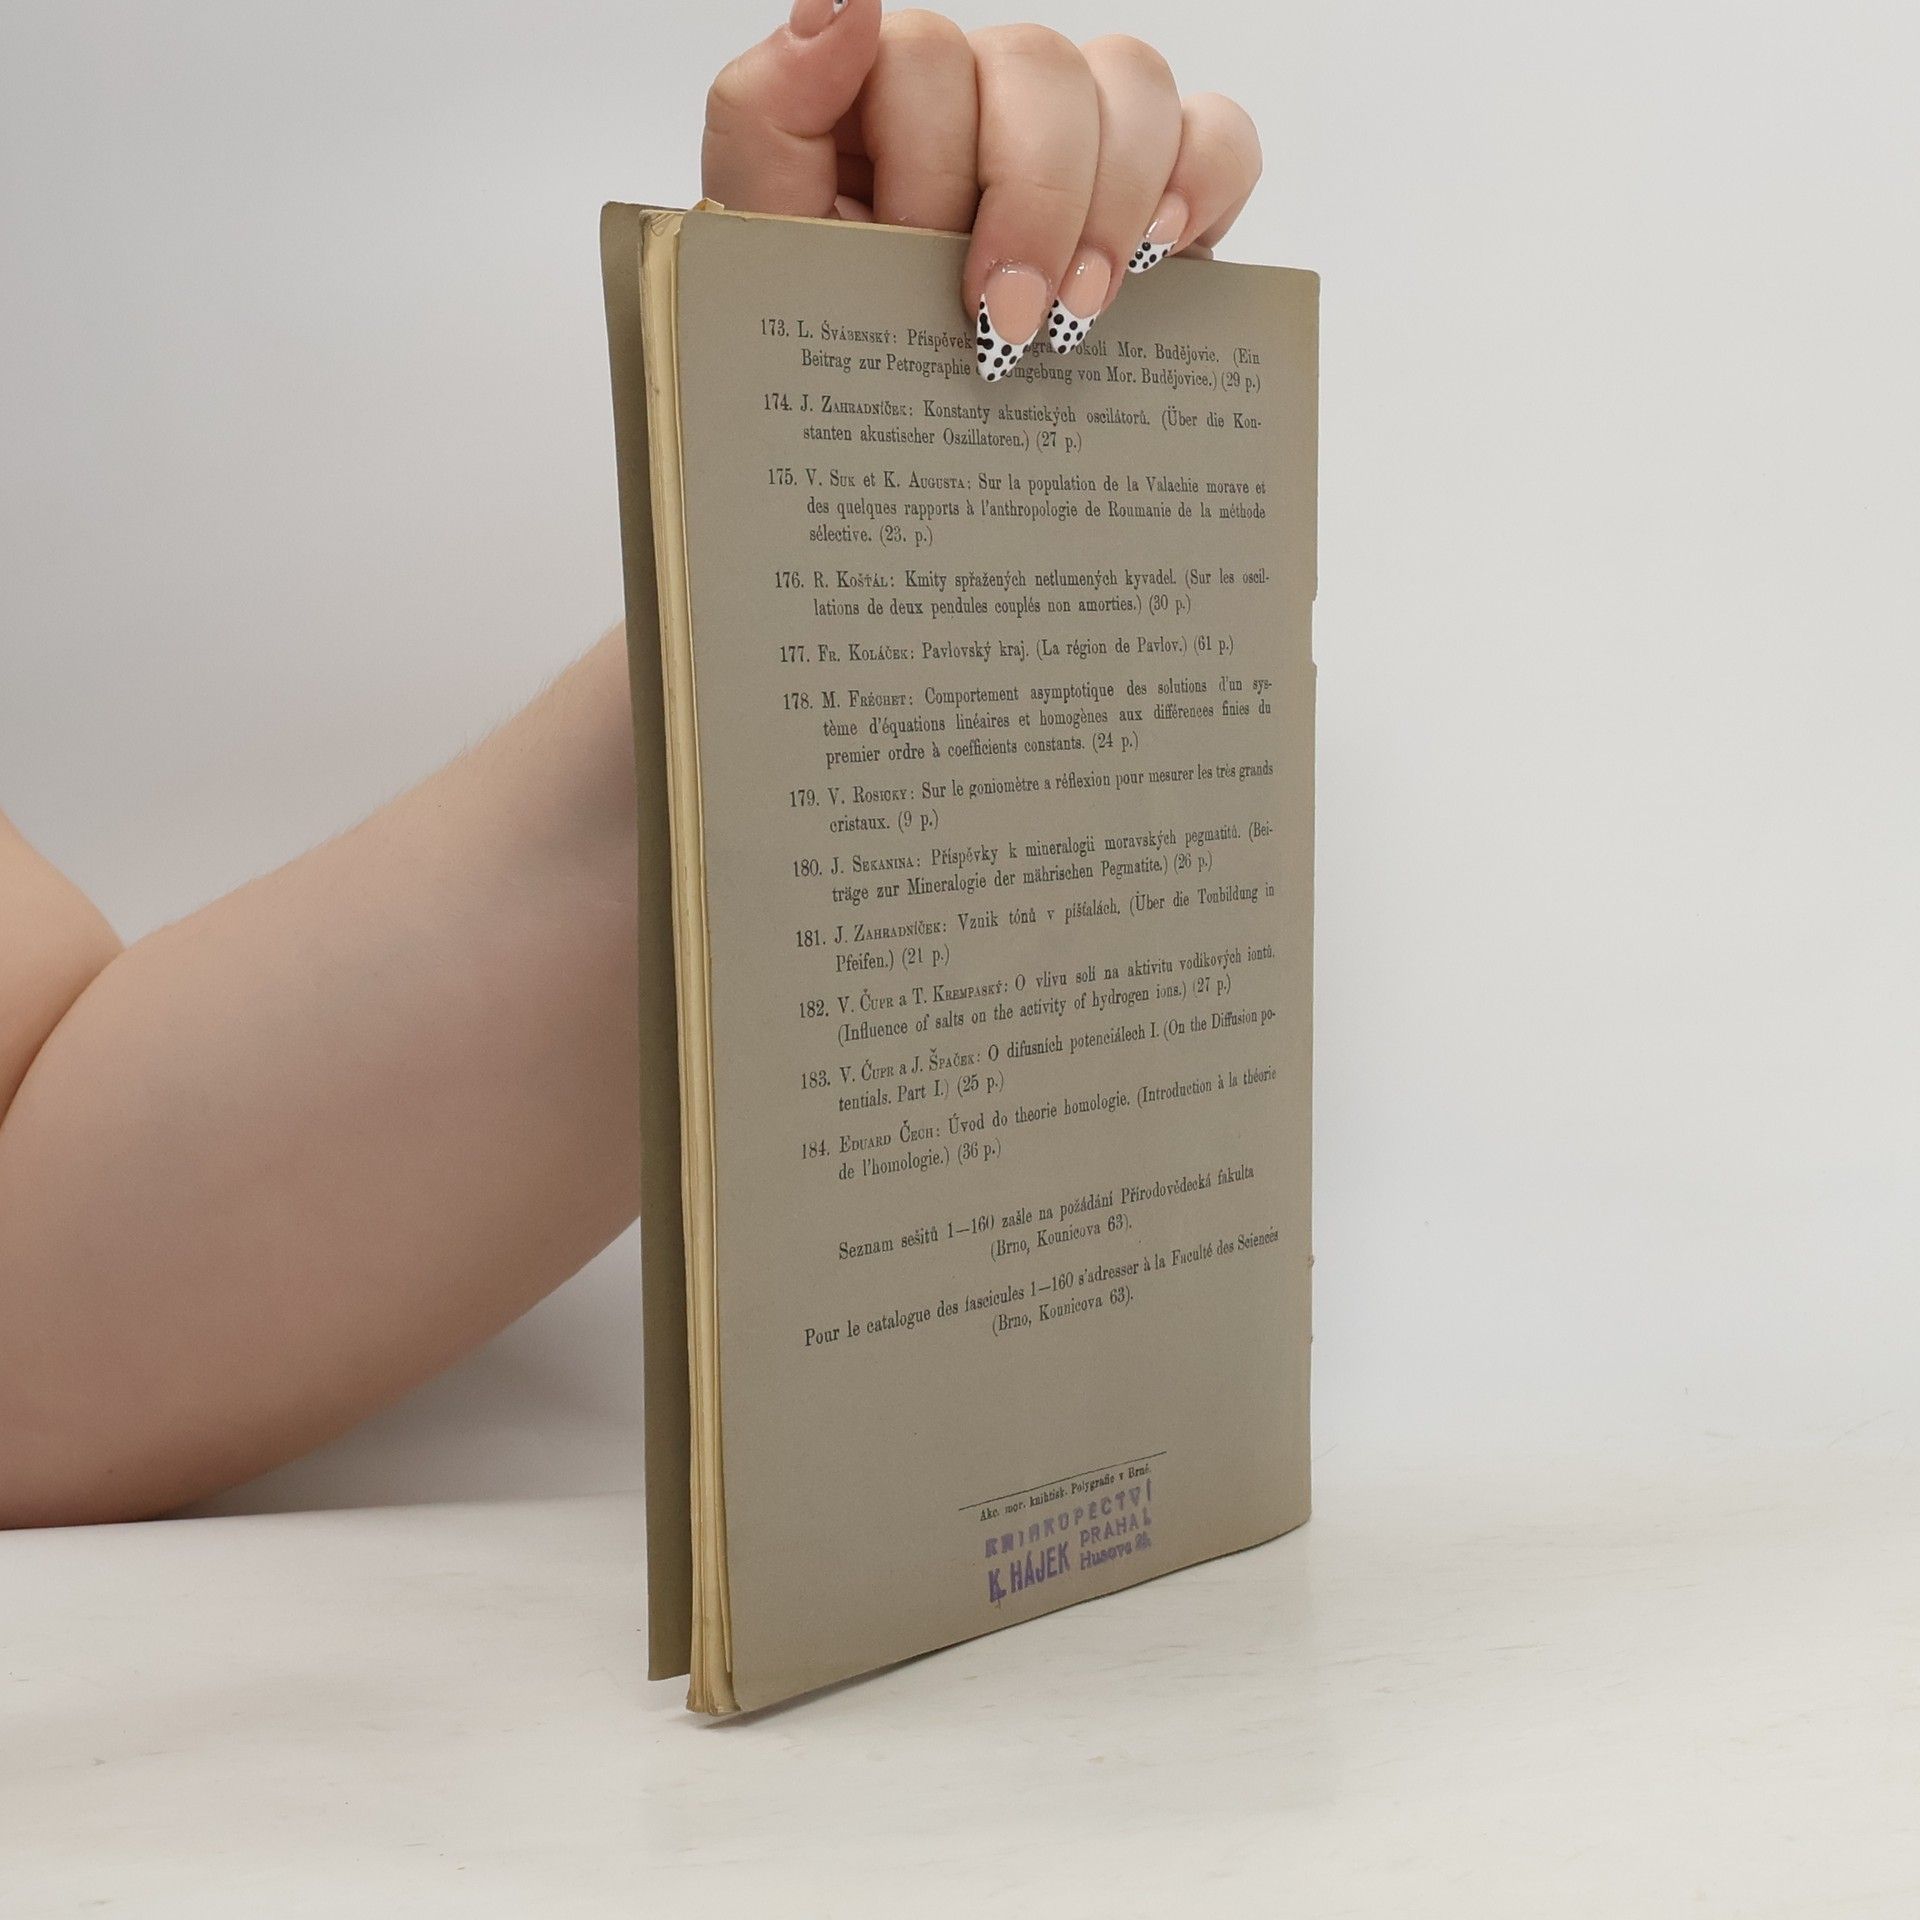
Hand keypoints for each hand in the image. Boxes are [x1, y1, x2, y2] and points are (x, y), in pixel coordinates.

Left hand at [702, 1, 1261, 377]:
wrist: (905, 467)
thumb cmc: (833, 363)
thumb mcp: (764, 253)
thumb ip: (765, 111)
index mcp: (879, 106)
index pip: (924, 55)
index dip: (930, 160)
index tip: (918, 259)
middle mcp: (981, 106)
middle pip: (1036, 62)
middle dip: (1030, 198)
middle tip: (1006, 320)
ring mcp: (1076, 143)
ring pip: (1129, 81)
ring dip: (1111, 201)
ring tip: (1078, 313)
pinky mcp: (1159, 194)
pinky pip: (1215, 133)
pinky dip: (1202, 180)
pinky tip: (1164, 253)